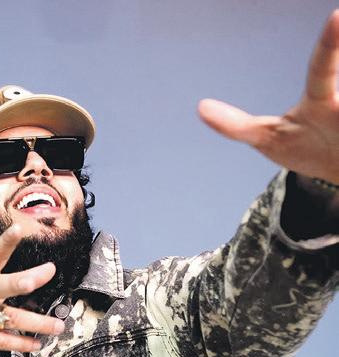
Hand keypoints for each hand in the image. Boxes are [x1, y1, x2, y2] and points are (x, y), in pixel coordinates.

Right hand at [0, 224, 64, 356]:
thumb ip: (1, 281)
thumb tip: (36, 279)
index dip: (6, 241)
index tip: (18, 228)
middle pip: (2, 285)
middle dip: (24, 280)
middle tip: (46, 273)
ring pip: (9, 318)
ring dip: (37, 323)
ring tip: (58, 325)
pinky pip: (1, 340)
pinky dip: (21, 343)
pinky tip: (36, 344)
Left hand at [197, 10, 338, 183]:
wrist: (338, 170)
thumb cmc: (306, 147)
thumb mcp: (269, 139)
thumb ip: (236, 124)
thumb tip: (200, 107)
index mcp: (321, 99)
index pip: (322, 69)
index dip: (330, 45)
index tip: (337, 15)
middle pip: (338, 81)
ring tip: (336, 129)